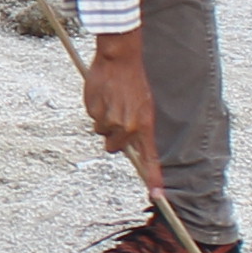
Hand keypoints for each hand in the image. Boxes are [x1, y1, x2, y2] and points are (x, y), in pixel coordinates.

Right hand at [80, 34, 156, 172]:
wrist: (119, 57)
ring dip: (105, 121)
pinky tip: (103, 95)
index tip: (158, 195)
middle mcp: (126, 126)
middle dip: (115, 136)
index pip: (149, 158)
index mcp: (143, 124)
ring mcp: (107, 119)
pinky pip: (93, 117)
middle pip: (115, 146)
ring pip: (102, 131)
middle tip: (119, 116)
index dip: (153, 178)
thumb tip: (128, 145)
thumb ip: (138, 128)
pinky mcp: (93, 110)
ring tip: (112, 100)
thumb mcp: (145, 104)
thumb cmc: (135, 79)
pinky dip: (96, 109)